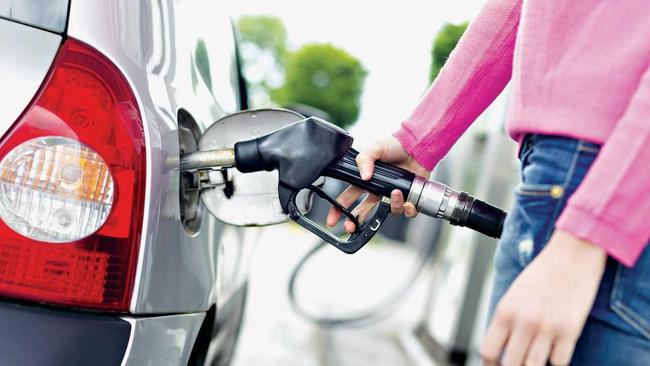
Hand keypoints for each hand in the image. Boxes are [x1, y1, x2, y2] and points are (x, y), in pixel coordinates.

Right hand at [325, 136, 430, 232]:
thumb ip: (364, 159)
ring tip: (395, 193)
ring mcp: (392, 196)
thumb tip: (364, 176)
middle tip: (351, 227)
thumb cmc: (395, 146)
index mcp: (366, 181)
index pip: (348, 197)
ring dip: (392, 205)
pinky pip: (407, 212)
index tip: (332, 220)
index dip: (338, 209)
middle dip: (354, 222)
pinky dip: (407, 210)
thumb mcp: (375, 148)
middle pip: (363, 212)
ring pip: (388, 211)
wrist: (416, 146)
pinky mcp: (408, 198)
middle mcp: (378, 191)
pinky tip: (408, 201)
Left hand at [481, 230, 606, 365]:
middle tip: (520, 364)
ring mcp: (547, 328)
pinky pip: (560, 362)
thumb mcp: (515, 293)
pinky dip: (557, 361)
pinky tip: (556, 352)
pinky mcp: (570, 331)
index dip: (491, 365)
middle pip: (510, 364)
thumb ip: (507, 319)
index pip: (489, 351)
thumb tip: (503, 347)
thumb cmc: (543, 272)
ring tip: (538, 359)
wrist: (572, 253)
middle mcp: (523, 321)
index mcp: (505, 310)